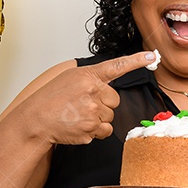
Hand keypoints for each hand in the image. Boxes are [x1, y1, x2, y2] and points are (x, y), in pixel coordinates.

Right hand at [16, 51, 154, 145]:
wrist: (36, 120)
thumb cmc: (51, 99)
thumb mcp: (70, 79)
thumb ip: (92, 79)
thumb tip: (108, 88)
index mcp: (88, 76)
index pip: (117, 66)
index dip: (137, 60)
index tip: (151, 56)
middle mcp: (93, 91)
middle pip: (115, 100)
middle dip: (103, 103)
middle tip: (83, 104)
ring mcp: (93, 111)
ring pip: (110, 116)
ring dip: (98, 118)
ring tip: (78, 115)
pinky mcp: (91, 128)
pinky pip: (105, 131)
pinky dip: (95, 131)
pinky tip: (80, 125)